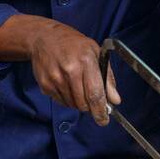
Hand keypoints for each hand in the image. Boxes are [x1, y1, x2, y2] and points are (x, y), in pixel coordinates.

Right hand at [0, 14, 119, 124]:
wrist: (44, 38)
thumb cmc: (74, 45)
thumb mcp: (96, 53)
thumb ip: (107, 78)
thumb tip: (115, 100)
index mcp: (86, 62)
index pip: (95, 94)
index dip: (101, 111)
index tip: (104, 120)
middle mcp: (70, 71)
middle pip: (83, 103)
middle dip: (90, 107)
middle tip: (92, 99)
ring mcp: (55, 78)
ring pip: (72, 104)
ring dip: (78, 102)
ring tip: (78, 86)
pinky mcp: (45, 84)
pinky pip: (61, 101)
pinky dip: (67, 99)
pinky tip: (67, 85)